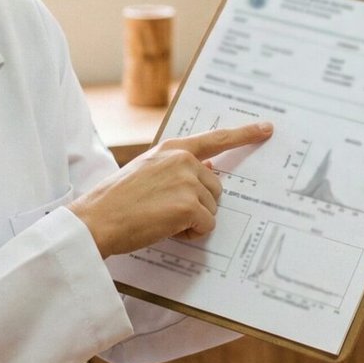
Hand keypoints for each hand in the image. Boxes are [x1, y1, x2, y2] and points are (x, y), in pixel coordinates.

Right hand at [70, 121, 272, 257]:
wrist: (96, 219)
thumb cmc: (116, 201)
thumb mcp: (146, 171)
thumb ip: (175, 168)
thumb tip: (205, 173)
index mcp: (172, 148)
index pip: (216, 139)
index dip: (244, 134)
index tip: (266, 128)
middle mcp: (183, 160)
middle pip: (216, 187)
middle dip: (199, 204)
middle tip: (167, 212)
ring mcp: (188, 181)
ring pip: (212, 208)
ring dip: (193, 220)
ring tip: (161, 219)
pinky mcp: (189, 205)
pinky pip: (206, 226)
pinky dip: (191, 234)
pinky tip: (166, 229)